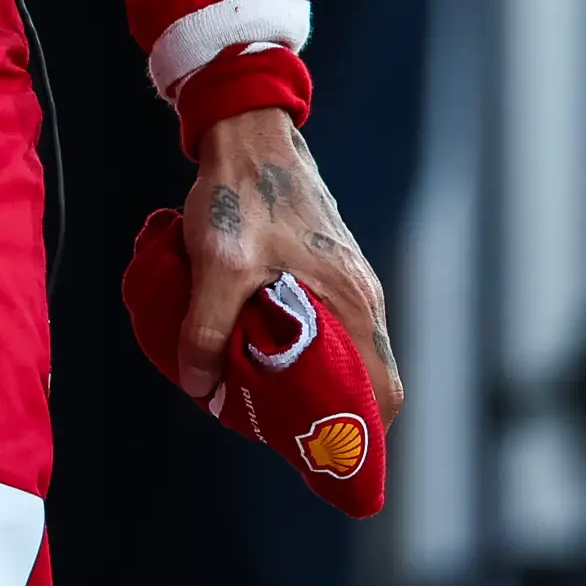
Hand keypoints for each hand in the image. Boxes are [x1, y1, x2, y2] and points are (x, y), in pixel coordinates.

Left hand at [175, 109, 402, 418]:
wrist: (245, 131)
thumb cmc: (239, 192)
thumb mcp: (217, 266)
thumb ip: (207, 330)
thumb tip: (201, 387)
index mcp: (353, 302)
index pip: (384, 391)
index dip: (363, 432)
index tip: (326, 454)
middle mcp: (361, 295)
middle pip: (366, 378)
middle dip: (331, 412)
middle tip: (283, 431)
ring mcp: (345, 279)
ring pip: (344, 351)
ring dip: (312, 378)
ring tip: (264, 396)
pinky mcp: (322, 265)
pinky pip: (325, 324)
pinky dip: (301, 346)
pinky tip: (258, 347)